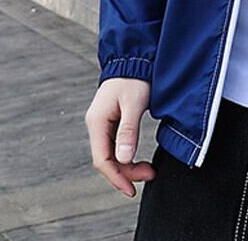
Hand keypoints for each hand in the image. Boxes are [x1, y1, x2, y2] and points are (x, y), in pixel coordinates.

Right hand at [85, 77, 155, 196]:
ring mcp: (103, 122)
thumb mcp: (134, 103)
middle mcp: (96, 124)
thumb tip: (123, 159)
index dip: (116, 177)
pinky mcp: (112, 120)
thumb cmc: (134, 78)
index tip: (131, 189)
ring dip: (128, 164)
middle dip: (126, 172)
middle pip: (106, 158)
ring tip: (148, 170)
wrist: (135, 58)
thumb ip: (128, 130)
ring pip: (111, 153)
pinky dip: (127, 153)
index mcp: (97, 122)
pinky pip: (116, 144)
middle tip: (150, 175)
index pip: (102, 159)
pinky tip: (137, 158)